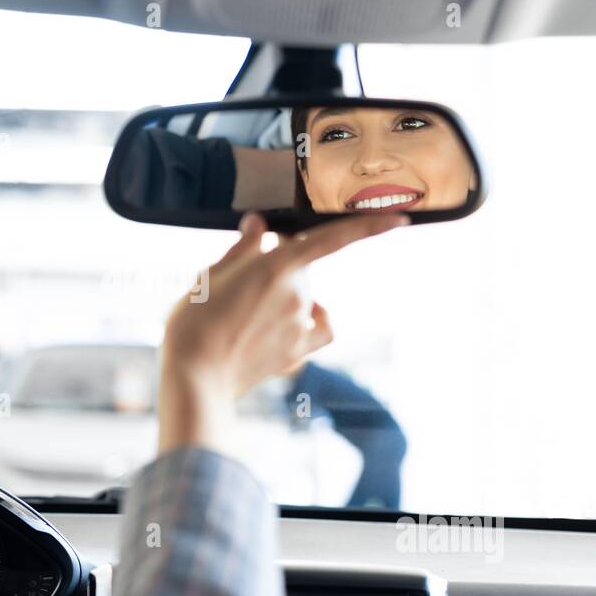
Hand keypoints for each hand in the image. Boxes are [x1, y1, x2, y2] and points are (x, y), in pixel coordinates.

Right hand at [158, 211, 405, 454]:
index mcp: (277, 265)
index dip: (370, 226)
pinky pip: (318, 327)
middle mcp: (298, 294)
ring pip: (302, 296)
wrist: (194, 377)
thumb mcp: (211, 275)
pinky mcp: (298, 351)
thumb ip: (243, 247)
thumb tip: (258, 224)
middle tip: (237, 280)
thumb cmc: (194, 322)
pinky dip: (311, 319)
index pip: (335, 238)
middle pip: (298, 266)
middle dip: (276, 265)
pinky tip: (294, 320)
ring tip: (240, 311)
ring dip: (280, 295)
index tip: (401, 218)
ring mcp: (301, 325)